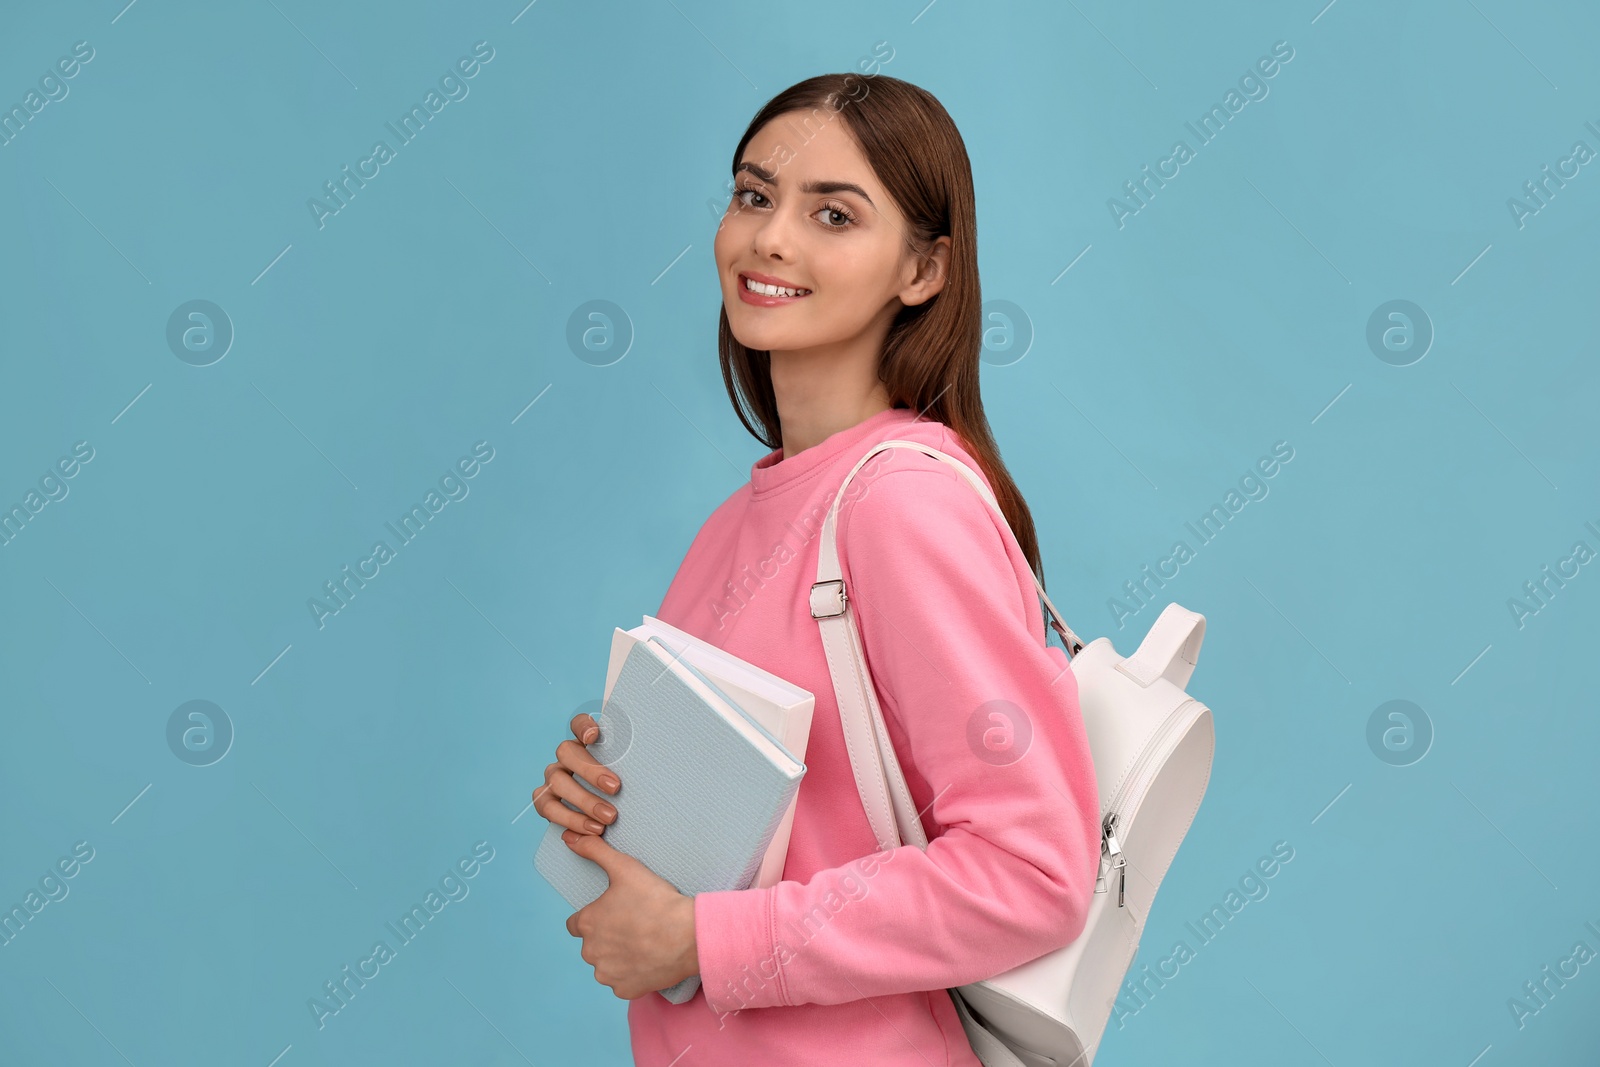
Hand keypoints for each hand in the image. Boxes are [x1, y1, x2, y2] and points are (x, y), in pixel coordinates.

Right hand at [534, 711, 619, 836]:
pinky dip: (571, 820)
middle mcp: (565, 757)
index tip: (595, 735)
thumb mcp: (628, 770)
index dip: (583, 726)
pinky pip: (549, 808)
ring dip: (584, 800)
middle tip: (615, 788)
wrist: (608, 816)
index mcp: (584, 742)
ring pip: (557, 782)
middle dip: (591, 771)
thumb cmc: (622, 786)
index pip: (578, 723)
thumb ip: (630, 756)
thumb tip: (649, 739)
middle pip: (566, 752)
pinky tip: (592, 829)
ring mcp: (552, 778)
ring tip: (608, 817)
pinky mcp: (544, 801)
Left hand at [562, 829, 698, 999]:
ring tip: (643, 941)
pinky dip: (632, 973)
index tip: (616, 912)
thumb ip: (594, 850)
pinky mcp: (624, 990)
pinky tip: (648, 959)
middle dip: (608, 937)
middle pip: (593, 944)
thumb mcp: (624, 867)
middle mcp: (590, 952)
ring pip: (606, 964)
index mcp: (586, 924)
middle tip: (634, 925)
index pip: (576, 924)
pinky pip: (622, 982)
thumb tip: (570, 837)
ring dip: (618, 956)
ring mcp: (607, 974)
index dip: (596, 916)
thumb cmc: (656, 901)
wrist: (688, 936)